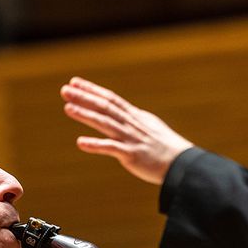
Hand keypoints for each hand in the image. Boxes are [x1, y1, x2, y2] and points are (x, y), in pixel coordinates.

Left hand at [60, 76, 193, 184]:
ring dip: (85, 115)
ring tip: (67, 108)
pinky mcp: (131, 155)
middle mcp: (131, 124)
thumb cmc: (166, 148)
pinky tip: (80, 143)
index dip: (92, 89)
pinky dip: (95, 145)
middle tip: (65, 89)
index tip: (75, 82)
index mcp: (135, 117)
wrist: (182, 164)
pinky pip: (111, 148)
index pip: (110, 99)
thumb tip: (124, 112)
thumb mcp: (150, 127)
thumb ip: (134, 120)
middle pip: (105, 107)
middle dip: (84, 97)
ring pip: (105, 124)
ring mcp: (131, 139)